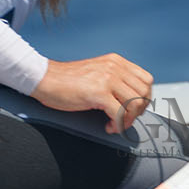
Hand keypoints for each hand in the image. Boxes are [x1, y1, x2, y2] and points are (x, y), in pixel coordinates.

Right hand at [31, 53, 153, 135]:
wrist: (42, 78)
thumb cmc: (65, 81)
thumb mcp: (96, 73)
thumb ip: (113, 80)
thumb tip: (131, 101)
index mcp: (116, 61)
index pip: (146, 80)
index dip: (144, 98)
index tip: (132, 109)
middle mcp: (114, 67)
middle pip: (144, 93)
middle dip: (138, 111)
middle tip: (124, 119)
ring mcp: (107, 79)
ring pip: (135, 104)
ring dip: (128, 120)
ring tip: (115, 123)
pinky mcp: (98, 93)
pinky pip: (120, 114)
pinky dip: (117, 125)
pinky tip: (107, 126)